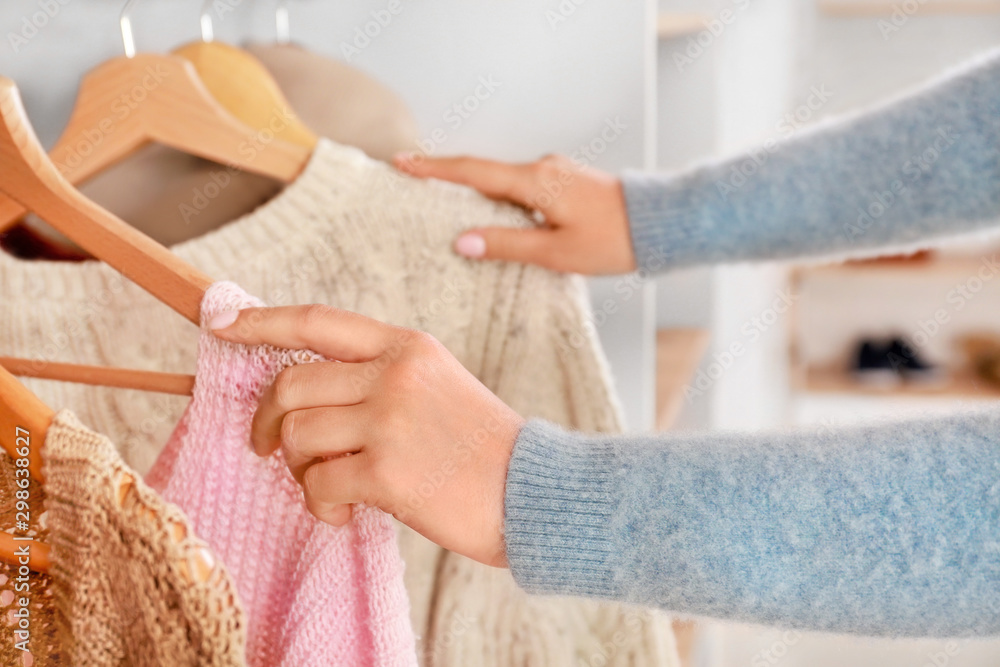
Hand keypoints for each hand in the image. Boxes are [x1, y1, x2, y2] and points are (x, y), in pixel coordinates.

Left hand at [210, 305, 523, 567]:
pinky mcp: (387, 471)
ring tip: (328, 488)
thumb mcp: (438, 385)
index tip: (222, 324)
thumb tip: (304, 400)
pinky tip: (343, 513)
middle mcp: (394, 374)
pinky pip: (317, 485)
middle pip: (291, 385)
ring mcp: (389, 420)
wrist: (536, 490)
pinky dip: (319, 506)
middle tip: (268, 447)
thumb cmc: (483, 446)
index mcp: (406, 347)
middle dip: (267, 421)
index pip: (317, 321)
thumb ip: (379, 378)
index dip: (262, 321)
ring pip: (297, 437)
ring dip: (299, 470)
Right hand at [394, 153, 636, 274]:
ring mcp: (555, 172)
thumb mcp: (556, 251)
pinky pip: (521, 185)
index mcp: (536, 181)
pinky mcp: (564, 182)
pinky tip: (491, 212)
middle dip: (446, 175)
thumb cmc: (612, 241)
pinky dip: (499, 195)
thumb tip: (462, 241)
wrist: (658, 223)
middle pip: (483, 171)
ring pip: (503, 179)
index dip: (435, 169)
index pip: (473, 171)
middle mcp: (542, 168)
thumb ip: (506, 245)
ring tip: (442, 200)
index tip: (402, 162)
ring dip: (474, 188)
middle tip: (411, 177)